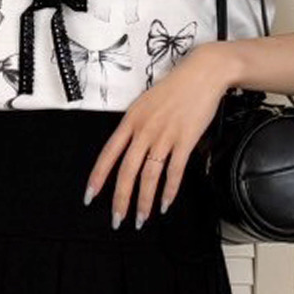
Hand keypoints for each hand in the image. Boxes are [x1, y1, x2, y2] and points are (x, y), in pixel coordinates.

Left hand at [83, 43, 235, 228]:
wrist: (202, 73)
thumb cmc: (174, 88)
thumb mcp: (145, 104)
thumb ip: (134, 127)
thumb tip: (126, 150)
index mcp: (131, 120)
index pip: (108, 154)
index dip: (98, 177)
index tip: (90, 196)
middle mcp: (144, 130)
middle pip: (127, 171)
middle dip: (120, 199)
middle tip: (117, 219)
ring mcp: (165, 136)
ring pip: (149, 176)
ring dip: (144, 201)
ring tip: (141, 218)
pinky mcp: (185, 140)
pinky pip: (174, 171)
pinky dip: (169, 191)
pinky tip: (165, 204)